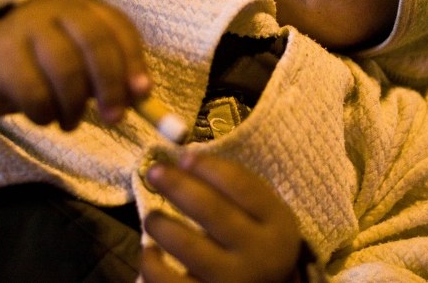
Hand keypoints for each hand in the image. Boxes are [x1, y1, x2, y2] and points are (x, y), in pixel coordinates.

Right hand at [0, 0, 149, 129]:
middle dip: (110, 84)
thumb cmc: (43, 66)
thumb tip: (142, 98)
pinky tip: (45, 117)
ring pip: (65, 69)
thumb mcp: (81, 64)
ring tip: (71, 122)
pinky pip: (34, 92)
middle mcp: (55, 8)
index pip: (118, 27)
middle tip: (115, 118)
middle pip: (94, 41)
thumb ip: (111, 76)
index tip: (143, 95)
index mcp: (82, 7)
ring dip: (75, 106)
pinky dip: (46, 113)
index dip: (134, 61)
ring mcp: (24, 26)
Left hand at [141, 151, 302, 282]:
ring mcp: (233, 282)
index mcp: (277, 224)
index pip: (241, 185)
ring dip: (160, 225)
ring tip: (151, 218)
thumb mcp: (264, 216)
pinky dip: (151, 264)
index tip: (184, 157)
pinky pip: (168, 282)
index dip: (208, 167)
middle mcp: (259, 254)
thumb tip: (186, 160)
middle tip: (155, 172)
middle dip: (177, 185)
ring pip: (186, 247)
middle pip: (211, 210)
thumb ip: (236, 188)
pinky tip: (150, 252)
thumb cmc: (256, 245)